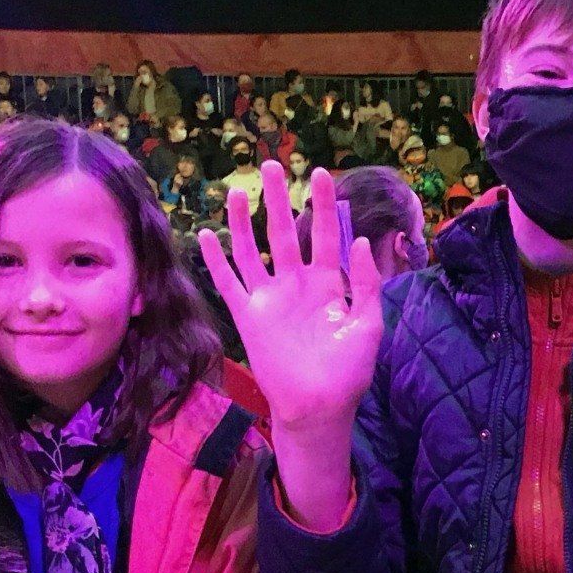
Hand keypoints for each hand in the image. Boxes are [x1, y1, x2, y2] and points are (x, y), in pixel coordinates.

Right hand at [200, 164, 382, 527]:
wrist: (319, 408)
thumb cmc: (348, 372)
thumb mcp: (368, 326)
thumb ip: (366, 284)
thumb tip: (360, 241)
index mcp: (328, 285)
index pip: (326, 235)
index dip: (323, 207)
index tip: (322, 175)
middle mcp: (296, 285)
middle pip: (284, 233)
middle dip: (279, 199)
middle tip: (273, 164)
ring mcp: (270, 298)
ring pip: (252, 250)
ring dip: (243, 222)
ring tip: (237, 190)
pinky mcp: (247, 316)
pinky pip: (228, 282)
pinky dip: (215, 260)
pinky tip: (204, 235)